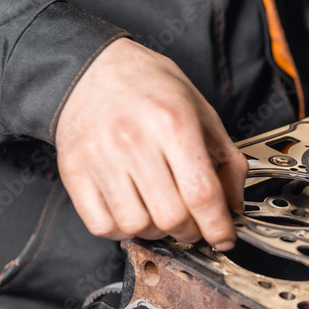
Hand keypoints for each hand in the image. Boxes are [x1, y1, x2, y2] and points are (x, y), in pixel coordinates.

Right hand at [55, 38, 247, 249]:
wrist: (91, 70)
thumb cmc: (150, 88)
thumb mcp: (201, 111)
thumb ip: (226, 159)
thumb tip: (234, 206)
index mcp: (172, 123)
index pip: (201, 193)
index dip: (218, 226)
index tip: (224, 238)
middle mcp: (134, 141)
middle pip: (171, 217)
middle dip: (191, 231)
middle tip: (194, 223)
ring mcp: (100, 158)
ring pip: (137, 226)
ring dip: (157, 231)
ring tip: (161, 211)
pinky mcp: (74, 172)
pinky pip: (102, 225)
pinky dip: (122, 229)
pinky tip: (133, 210)